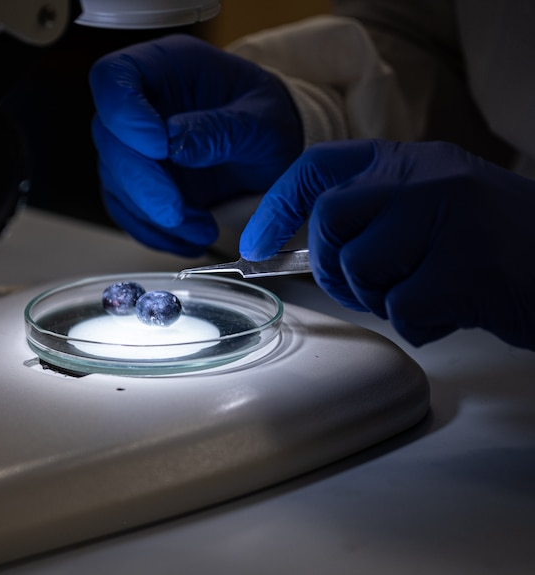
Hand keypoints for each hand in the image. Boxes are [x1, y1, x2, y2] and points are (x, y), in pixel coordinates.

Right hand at [90, 34, 302, 256]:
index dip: (125, 113)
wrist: (274, 150)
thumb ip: (221, 129)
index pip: (114, 77)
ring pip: (116, 180)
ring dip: (154, 214)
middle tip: (175, 211)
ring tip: (203, 228)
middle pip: (109, 137)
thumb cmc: (270, 120)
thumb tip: (174, 143)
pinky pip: (128, 210)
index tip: (158, 147)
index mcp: (166, 64)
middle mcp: (141, 102)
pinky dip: (156, 231)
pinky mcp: (137, 182)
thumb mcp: (263, 120)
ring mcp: (134, 144)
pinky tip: (190, 236)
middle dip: (141, 182)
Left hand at [240, 139, 534, 348]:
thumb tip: (301, 247)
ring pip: (361, 269)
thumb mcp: (437, 206)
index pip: (320, 168)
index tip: (256, 243)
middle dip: (335, 267)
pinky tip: (454, 309)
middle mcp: (428, 178)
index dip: (277, 207)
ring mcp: (448, 218)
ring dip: (383, 298)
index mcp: (414, 161)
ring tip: (429, 292)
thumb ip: (377, 213)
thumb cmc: (502, 245)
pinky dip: (420, 324)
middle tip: (368, 286)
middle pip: (330, 222)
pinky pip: (402, 310)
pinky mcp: (466, 268)